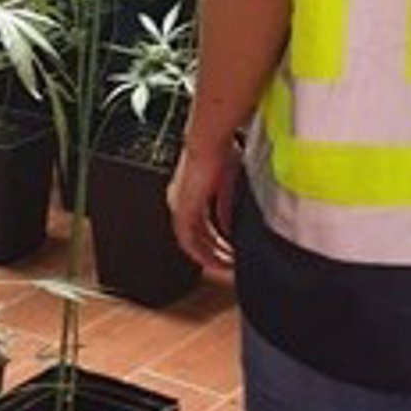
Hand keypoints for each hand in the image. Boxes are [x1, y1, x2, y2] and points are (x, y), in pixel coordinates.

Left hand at [169, 137, 239, 274]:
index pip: (201, 222)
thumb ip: (228, 204)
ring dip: (210, 256)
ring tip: (226, 266)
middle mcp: (180, 202)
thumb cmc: (220, 153)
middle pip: (197, 235)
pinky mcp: (182, 213)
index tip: (230, 248)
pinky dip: (202, 254)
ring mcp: (179, 208)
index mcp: (190, 192)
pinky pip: (189, 243)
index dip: (216, 238)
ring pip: (192, 242)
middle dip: (215, 251)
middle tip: (230, 263)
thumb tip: (231, 225)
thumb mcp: (230, 182)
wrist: (208, 144)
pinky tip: (215, 262)